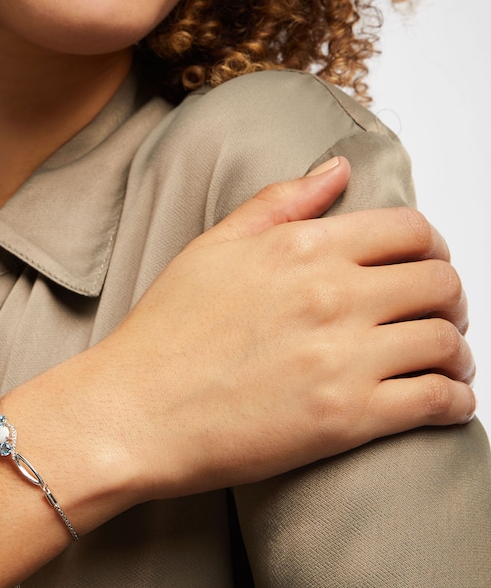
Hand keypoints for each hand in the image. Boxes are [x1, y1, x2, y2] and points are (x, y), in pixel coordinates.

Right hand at [79, 156, 474, 497]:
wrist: (131, 414)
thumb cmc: (162, 337)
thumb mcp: (210, 249)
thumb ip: (279, 204)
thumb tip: (336, 169)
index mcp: (300, 248)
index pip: (409, 230)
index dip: (431, 248)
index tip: (425, 268)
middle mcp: (331, 295)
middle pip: (440, 283)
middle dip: (450, 299)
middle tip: (437, 318)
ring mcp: (342, 357)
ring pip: (446, 342)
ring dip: (456, 353)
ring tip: (444, 365)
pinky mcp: (346, 419)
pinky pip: (436, 401)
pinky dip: (454, 401)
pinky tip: (444, 402)